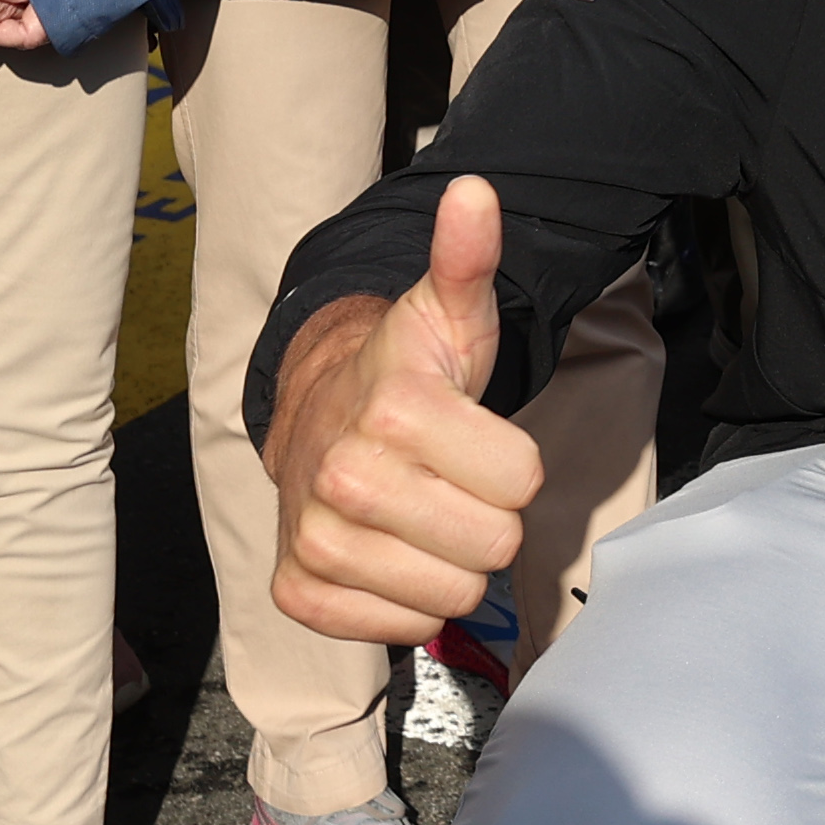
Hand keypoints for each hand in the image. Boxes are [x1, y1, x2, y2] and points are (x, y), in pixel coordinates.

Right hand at [263, 175, 543, 645]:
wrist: (318, 417)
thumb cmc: (407, 375)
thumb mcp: (449, 315)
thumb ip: (468, 259)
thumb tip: (474, 194)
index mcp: (395, 407)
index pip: (523, 482)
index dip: (513, 465)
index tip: (475, 441)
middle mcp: (345, 475)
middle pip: (493, 545)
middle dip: (485, 517)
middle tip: (450, 482)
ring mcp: (316, 537)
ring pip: (451, 597)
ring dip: (449, 564)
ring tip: (421, 516)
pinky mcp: (300, 590)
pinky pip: (394, 630)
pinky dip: (402, 602)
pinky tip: (388, 552)